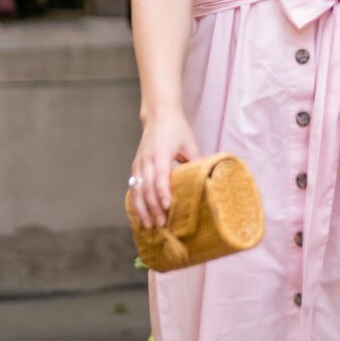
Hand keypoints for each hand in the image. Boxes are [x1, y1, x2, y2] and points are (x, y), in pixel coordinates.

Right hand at [129, 109, 200, 229]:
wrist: (158, 115)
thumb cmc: (177, 129)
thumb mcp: (190, 144)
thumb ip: (196, 162)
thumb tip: (206, 182)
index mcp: (161, 153)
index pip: (160, 176)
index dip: (163, 192)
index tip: (168, 207)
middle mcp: (147, 159)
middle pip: (146, 187)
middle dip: (153, 207)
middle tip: (161, 224)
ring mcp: (139, 163)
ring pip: (136, 189)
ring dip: (142, 209)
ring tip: (148, 225)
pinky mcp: (135, 166)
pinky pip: (132, 187)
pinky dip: (135, 203)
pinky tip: (139, 216)